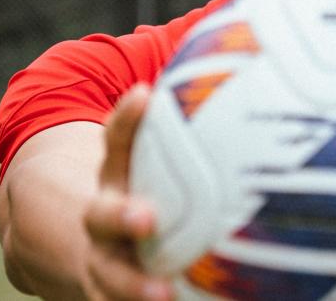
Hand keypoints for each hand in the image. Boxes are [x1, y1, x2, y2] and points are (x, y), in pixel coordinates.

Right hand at [82, 85, 173, 300]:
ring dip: (134, 286)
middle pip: (104, 215)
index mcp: (117, 175)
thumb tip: (250, 58)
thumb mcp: (153, 156)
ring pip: (110, 276)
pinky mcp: (110, 296)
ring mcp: (104, 262)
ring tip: (163, 294)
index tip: (143, 95)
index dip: (127, 118)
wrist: (85, 245)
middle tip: (148, 217)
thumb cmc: (145, 188)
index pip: (117, 140)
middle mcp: (103, 218)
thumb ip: (189, 123)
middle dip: (123, 215)